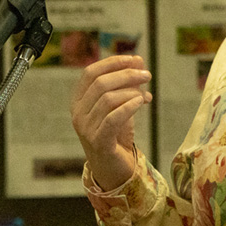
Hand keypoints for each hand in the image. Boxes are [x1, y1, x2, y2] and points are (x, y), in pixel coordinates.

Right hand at [71, 54, 151, 190]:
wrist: (113, 166)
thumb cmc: (115, 132)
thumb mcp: (121, 103)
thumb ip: (127, 83)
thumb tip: (138, 59)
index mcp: (79, 100)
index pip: (90, 73)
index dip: (112, 63)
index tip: (134, 59)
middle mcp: (78, 113)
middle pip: (100, 83)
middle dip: (126, 75)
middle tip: (147, 75)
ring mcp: (86, 128)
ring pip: (107, 99)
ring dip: (131, 92)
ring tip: (146, 94)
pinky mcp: (99, 142)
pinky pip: (113, 119)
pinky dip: (129, 107)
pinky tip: (142, 102)